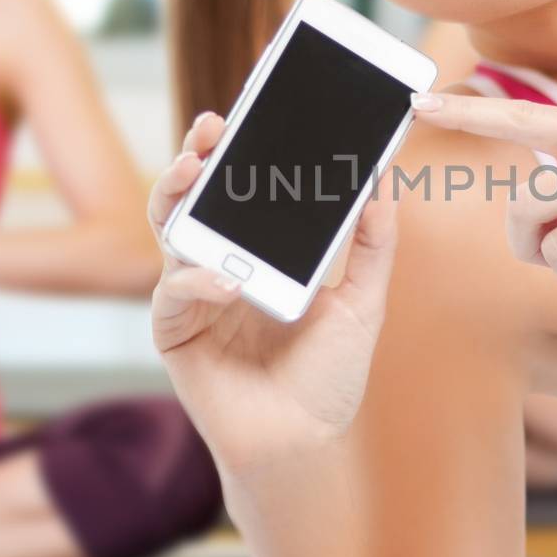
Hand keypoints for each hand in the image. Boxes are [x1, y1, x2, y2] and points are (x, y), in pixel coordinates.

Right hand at [146, 112, 401, 479]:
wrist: (307, 444)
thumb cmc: (328, 377)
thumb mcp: (362, 300)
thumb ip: (372, 242)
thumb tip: (387, 180)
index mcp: (260, 254)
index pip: (243, 190)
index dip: (241, 151)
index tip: (250, 112)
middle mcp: (220, 268)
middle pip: (197, 199)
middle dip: (196, 157)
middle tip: (211, 128)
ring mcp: (194, 299)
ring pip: (170, 233)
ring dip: (176, 197)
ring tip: (192, 171)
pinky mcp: (176, 335)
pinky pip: (173, 296)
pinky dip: (196, 281)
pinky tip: (225, 278)